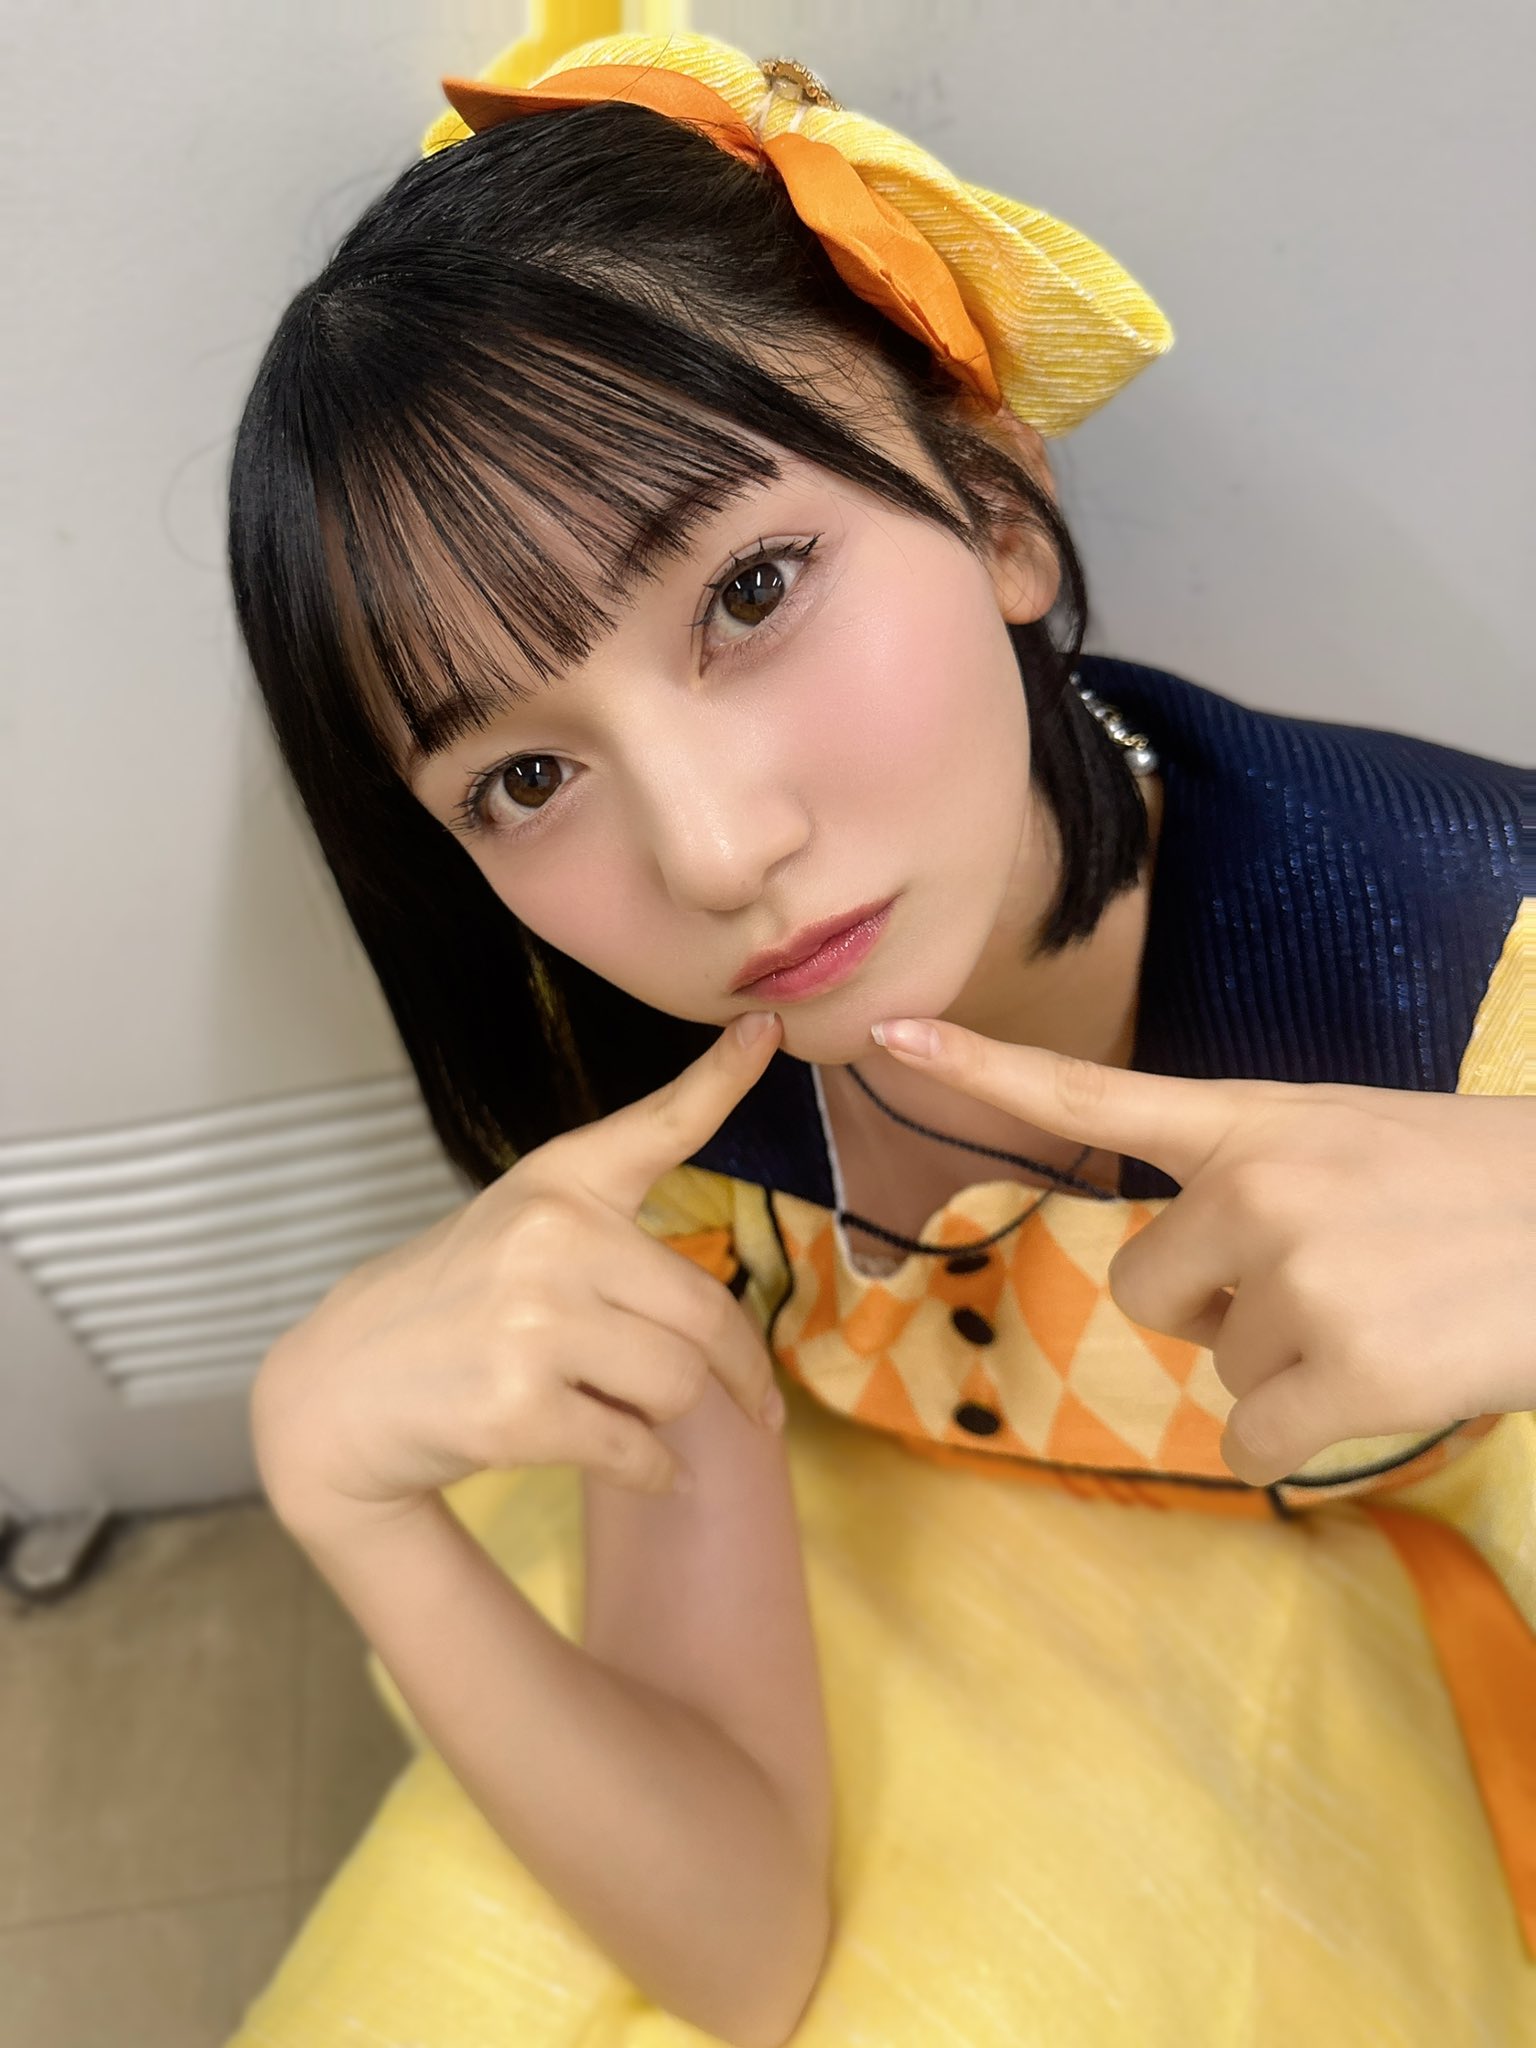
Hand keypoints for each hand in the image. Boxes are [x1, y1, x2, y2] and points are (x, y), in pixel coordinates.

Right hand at [250, 1012, 785, 1532]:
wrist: (340, 1393)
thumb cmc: (453, 1310)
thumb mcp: (520, 1232)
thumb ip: (614, 1240)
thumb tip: (728, 1327)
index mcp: (556, 1184)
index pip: (655, 1125)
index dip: (719, 1078)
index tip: (766, 1027)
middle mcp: (549, 1239)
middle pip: (706, 1314)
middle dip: (741, 1373)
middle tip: (758, 1406)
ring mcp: (532, 1324)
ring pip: (679, 1385)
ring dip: (669, 1418)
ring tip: (622, 1411)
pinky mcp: (518, 1409)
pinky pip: (639, 1450)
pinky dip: (653, 1471)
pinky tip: (634, 1464)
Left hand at [869, 1017, 1535, 1486]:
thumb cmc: (1487, 1189)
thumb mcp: (1358, 1138)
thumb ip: (1258, 1176)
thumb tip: (1195, 1268)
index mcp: (1258, 1119)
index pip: (1094, 1089)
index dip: (984, 1067)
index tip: (887, 1032)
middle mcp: (1257, 1186)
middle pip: (1146, 1286)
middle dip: (1219, 1305)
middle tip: (1336, 1281)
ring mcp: (1297, 1275)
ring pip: (1217, 1365)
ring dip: (1287, 1362)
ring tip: (1389, 1311)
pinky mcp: (1343, 1367)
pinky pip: (1254, 1437)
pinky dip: (1308, 1432)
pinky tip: (1390, 1379)